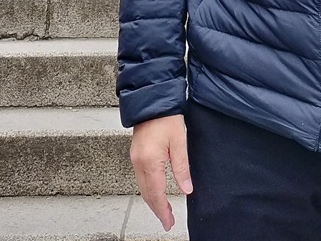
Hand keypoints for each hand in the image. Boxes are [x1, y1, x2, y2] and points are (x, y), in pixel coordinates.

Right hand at [130, 114, 192, 230]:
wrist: (152, 98)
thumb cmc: (166, 115)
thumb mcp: (179, 141)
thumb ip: (182, 167)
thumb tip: (186, 188)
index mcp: (150, 161)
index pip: (156, 194)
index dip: (163, 211)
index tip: (169, 222)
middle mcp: (139, 162)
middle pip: (147, 194)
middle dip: (157, 209)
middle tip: (167, 220)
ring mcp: (135, 158)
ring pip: (142, 187)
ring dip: (152, 200)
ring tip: (163, 209)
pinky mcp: (135, 153)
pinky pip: (140, 177)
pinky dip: (148, 188)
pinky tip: (155, 190)